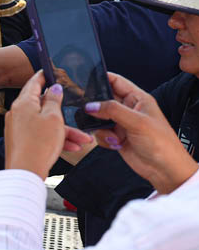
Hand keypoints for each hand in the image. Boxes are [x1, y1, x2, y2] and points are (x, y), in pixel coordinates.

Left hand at [4, 71, 91, 178]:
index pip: (34, 83)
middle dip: (62, 111)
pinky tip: (72, 146)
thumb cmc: (38, 144)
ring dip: (64, 130)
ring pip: (45, 123)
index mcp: (23, 103)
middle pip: (42, 105)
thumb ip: (54, 100)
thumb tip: (54, 89)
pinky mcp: (21, 140)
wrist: (25, 172)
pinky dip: (55, 139)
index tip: (50, 71)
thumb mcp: (53, 118)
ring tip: (83, 139)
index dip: (44, 76)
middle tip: (73, 108)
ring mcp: (18, 127)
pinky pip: (40, 134)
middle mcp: (18, 113)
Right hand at [85, 73, 197, 193]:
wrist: (164, 170)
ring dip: (100, 127)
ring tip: (112, 135)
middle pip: (103, 99)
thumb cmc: (161, 143)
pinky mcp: (116, 137)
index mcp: (138, 99)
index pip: (116, 81)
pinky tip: (115, 144)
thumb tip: (91, 105)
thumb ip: (112, 110)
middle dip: (95, 106)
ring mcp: (121, 123)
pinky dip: (103, 138)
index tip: (84, 80)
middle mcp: (128, 109)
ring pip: (98, 118)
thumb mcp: (137, 122)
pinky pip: (100, 133)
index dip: (101, 78)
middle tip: (88, 111)